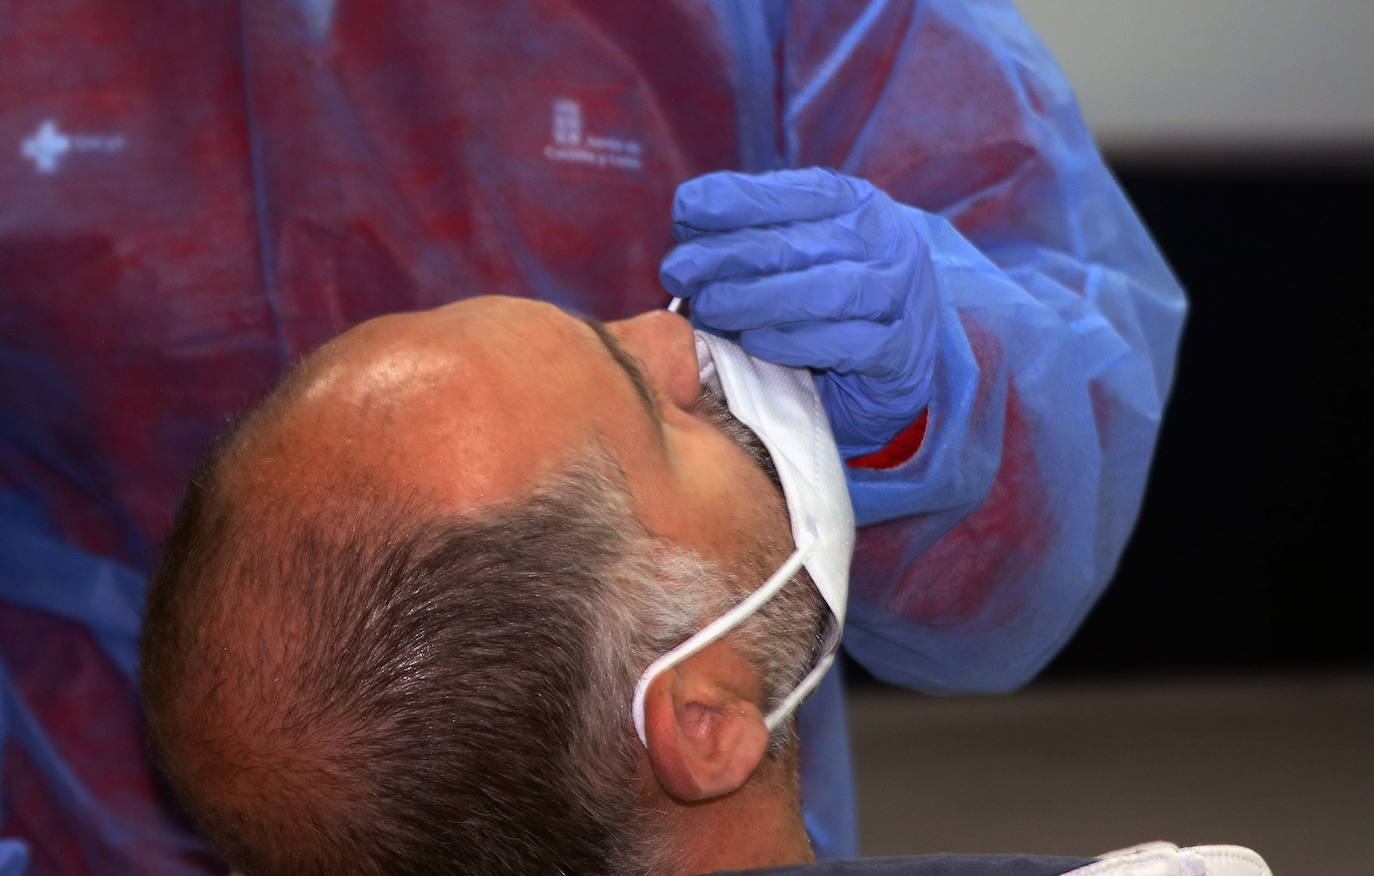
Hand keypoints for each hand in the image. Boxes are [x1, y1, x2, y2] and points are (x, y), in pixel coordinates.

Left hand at [660, 167, 937, 457]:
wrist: (905, 357)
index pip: (792, 192)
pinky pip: (846, 345)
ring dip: (757, 300)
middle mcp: (884, 242)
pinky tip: (756, 342)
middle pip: (797, 243)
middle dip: (727, 255)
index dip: (734, 199)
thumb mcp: (801, 249)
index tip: (685, 212)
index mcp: (856, 204)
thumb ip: (755, 232)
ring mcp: (899, 296)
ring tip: (710, 308)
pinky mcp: (900, 351)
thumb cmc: (835, 298)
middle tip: (679, 272)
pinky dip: (794, 342)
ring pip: (825, 291)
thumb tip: (688, 221)